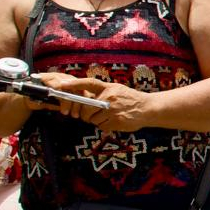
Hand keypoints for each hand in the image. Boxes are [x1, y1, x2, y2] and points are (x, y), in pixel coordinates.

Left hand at [29, 74, 155, 131]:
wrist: (149, 108)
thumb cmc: (131, 99)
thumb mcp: (118, 90)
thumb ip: (103, 92)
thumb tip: (84, 97)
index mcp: (108, 87)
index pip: (87, 83)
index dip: (74, 84)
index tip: (61, 86)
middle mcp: (109, 97)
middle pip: (86, 107)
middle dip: (85, 113)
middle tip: (91, 115)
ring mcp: (112, 110)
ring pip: (93, 119)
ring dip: (97, 120)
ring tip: (108, 117)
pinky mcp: (116, 121)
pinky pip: (101, 126)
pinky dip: (105, 126)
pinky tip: (114, 122)